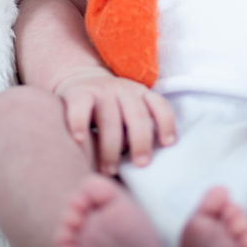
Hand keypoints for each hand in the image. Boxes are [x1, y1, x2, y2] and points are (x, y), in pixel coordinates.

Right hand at [54, 70, 176, 174]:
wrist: (78, 77)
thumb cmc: (108, 107)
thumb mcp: (128, 110)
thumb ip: (136, 128)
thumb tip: (145, 163)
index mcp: (141, 94)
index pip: (159, 106)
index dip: (166, 123)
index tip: (168, 143)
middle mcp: (124, 90)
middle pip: (137, 116)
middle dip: (141, 141)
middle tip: (141, 164)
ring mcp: (101, 91)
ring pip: (110, 119)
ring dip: (111, 147)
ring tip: (109, 169)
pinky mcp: (78, 93)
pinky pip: (80, 109)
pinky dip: (80, 124)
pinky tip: (80, 141)